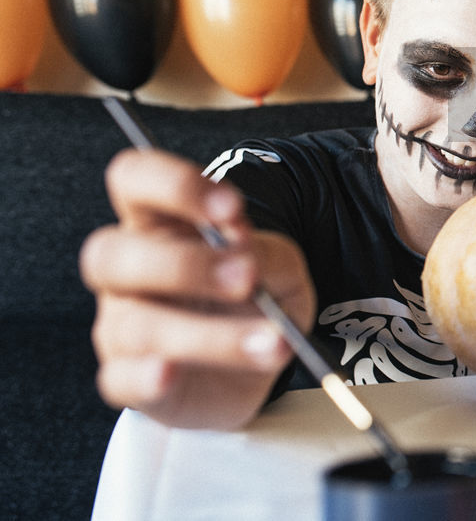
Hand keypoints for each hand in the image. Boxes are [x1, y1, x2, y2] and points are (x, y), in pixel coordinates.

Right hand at [79, 149, 314, 429]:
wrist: (257, 361)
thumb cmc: (257, 298)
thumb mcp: (281, 267)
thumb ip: (267, 252)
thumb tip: (241, 244)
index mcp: (160, 224)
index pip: (133, 179)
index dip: (173, 185)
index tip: (233, 208)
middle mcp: (128, 273)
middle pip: (109, 253)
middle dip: (184, 265)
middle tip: (248, 278)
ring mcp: (121, 327)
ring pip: (135, 325)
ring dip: (208, 334)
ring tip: (270, 340)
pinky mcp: (128, 379)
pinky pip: (118, 379)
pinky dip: (144, 377)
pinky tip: (170, 373)